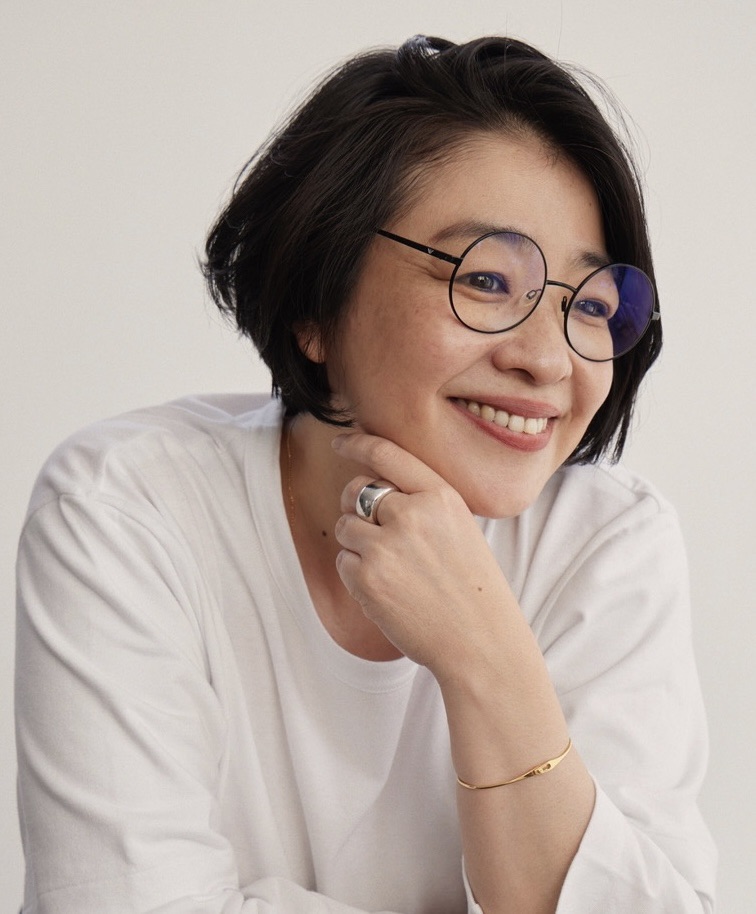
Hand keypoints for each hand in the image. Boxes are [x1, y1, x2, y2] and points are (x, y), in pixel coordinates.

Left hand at [332, 432, 515, 678]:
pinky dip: (355, 573)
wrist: (480, 641)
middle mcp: (412, 513)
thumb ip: (422, 504)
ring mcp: (386, 545)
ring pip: (345, 526)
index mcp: (440, 496)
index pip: (387, 454)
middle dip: (354, 505)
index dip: (358, 443)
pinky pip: (343, 560)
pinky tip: (385, 589)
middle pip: (356, 490)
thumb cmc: (472, 588)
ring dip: (357, 543)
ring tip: (390, 568)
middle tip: (374, 530)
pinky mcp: (367, 578)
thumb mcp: (460, 528)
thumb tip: (374, 488)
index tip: (341, 441)